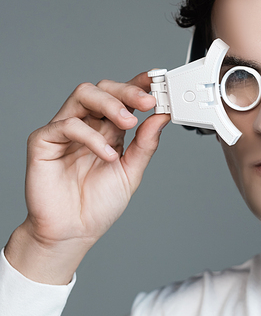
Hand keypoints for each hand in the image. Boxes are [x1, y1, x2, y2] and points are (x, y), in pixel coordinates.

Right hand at [5, 74, 169, 283]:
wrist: (72, 232)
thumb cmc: (97, 205)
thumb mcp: (131, 172)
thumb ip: (145, 144)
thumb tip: (161, 117)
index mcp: (107, 130)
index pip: (121, 98)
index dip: (137, 86)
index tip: (157, 82)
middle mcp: (86, 125)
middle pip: (102, 88)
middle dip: (127, 92)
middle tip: (148, 102)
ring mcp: (64, 131)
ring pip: (83, 95)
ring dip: (110, 103)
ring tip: (129, 123)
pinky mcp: (43, 141)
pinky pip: (67, 125)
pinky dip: (91, 136)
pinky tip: (107, 155)